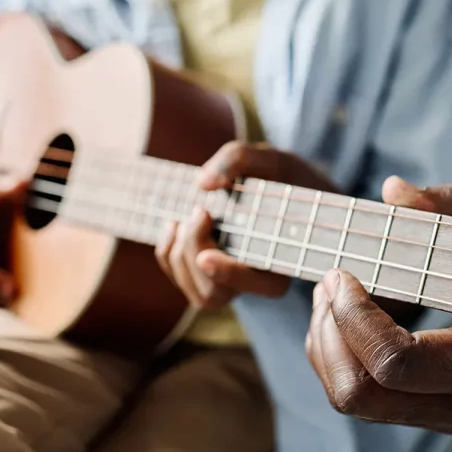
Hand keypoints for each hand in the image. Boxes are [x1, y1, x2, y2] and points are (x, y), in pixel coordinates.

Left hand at [155, 142, 337, 309]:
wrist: (280, 189)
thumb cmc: (281, 177)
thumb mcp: (270, 159)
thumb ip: (239, 160)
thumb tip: (203, 183)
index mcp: (283, 260)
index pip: (260, 283)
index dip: (230, 275)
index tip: (205, 258)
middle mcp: (257, 282)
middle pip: (216, 291)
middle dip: (195, 249)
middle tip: (201, 211)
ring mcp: (232, 285)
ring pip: (197, 293)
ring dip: (179, 252)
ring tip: (191, 214)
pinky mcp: (209, 279)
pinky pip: (180, 278)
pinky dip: (167, 252)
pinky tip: (176, 225)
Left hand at [304, 176, 451, 432]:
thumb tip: (393, 190)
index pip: (395, 363)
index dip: (356, 317)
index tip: (345, 272)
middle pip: (358, 394)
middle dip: (329, 333)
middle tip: (333, 282)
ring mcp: (438, 415)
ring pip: (350, 400)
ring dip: (326, 344)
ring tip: (334, 294)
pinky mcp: (423, 412)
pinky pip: (359, 396)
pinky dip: (337, 355)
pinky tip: (351, 315)